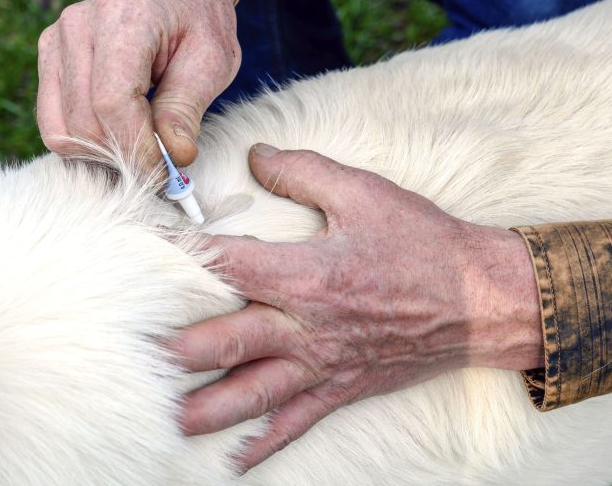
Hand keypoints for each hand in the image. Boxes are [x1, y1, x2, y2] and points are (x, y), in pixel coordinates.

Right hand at [35, 0, 240, 169]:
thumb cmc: (197, 24)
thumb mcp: (212, 62)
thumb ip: (187, 109)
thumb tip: (175, 156)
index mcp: (125, 17)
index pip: (112, 100)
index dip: (136, 146)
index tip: (163, 169)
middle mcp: (80, 24)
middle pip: (84, 121)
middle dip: (121, 153)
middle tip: (156, 163)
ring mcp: (56, 40)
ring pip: (62, 129)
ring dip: (100, 151)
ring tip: (137, 145)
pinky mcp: (47, 58)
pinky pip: (52, 122)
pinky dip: (82, 141)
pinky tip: (115, 133)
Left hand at [173, 144, 542, 471]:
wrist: (482, 299)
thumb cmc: (423, 243)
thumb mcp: (364, 192)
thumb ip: (302, 173)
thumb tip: (256, 156)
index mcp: (306, 273)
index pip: (226, 261)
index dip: (178, 254)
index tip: (138, 250)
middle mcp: (305, 326)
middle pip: (225, 341)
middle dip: (174, 351)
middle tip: (129, 357)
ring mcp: (321, 364)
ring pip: (251, 392)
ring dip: (204, 409)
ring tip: (161, 419)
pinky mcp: (340, 387)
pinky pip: (295, 422)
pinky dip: (263, 444)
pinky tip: (233, 462)